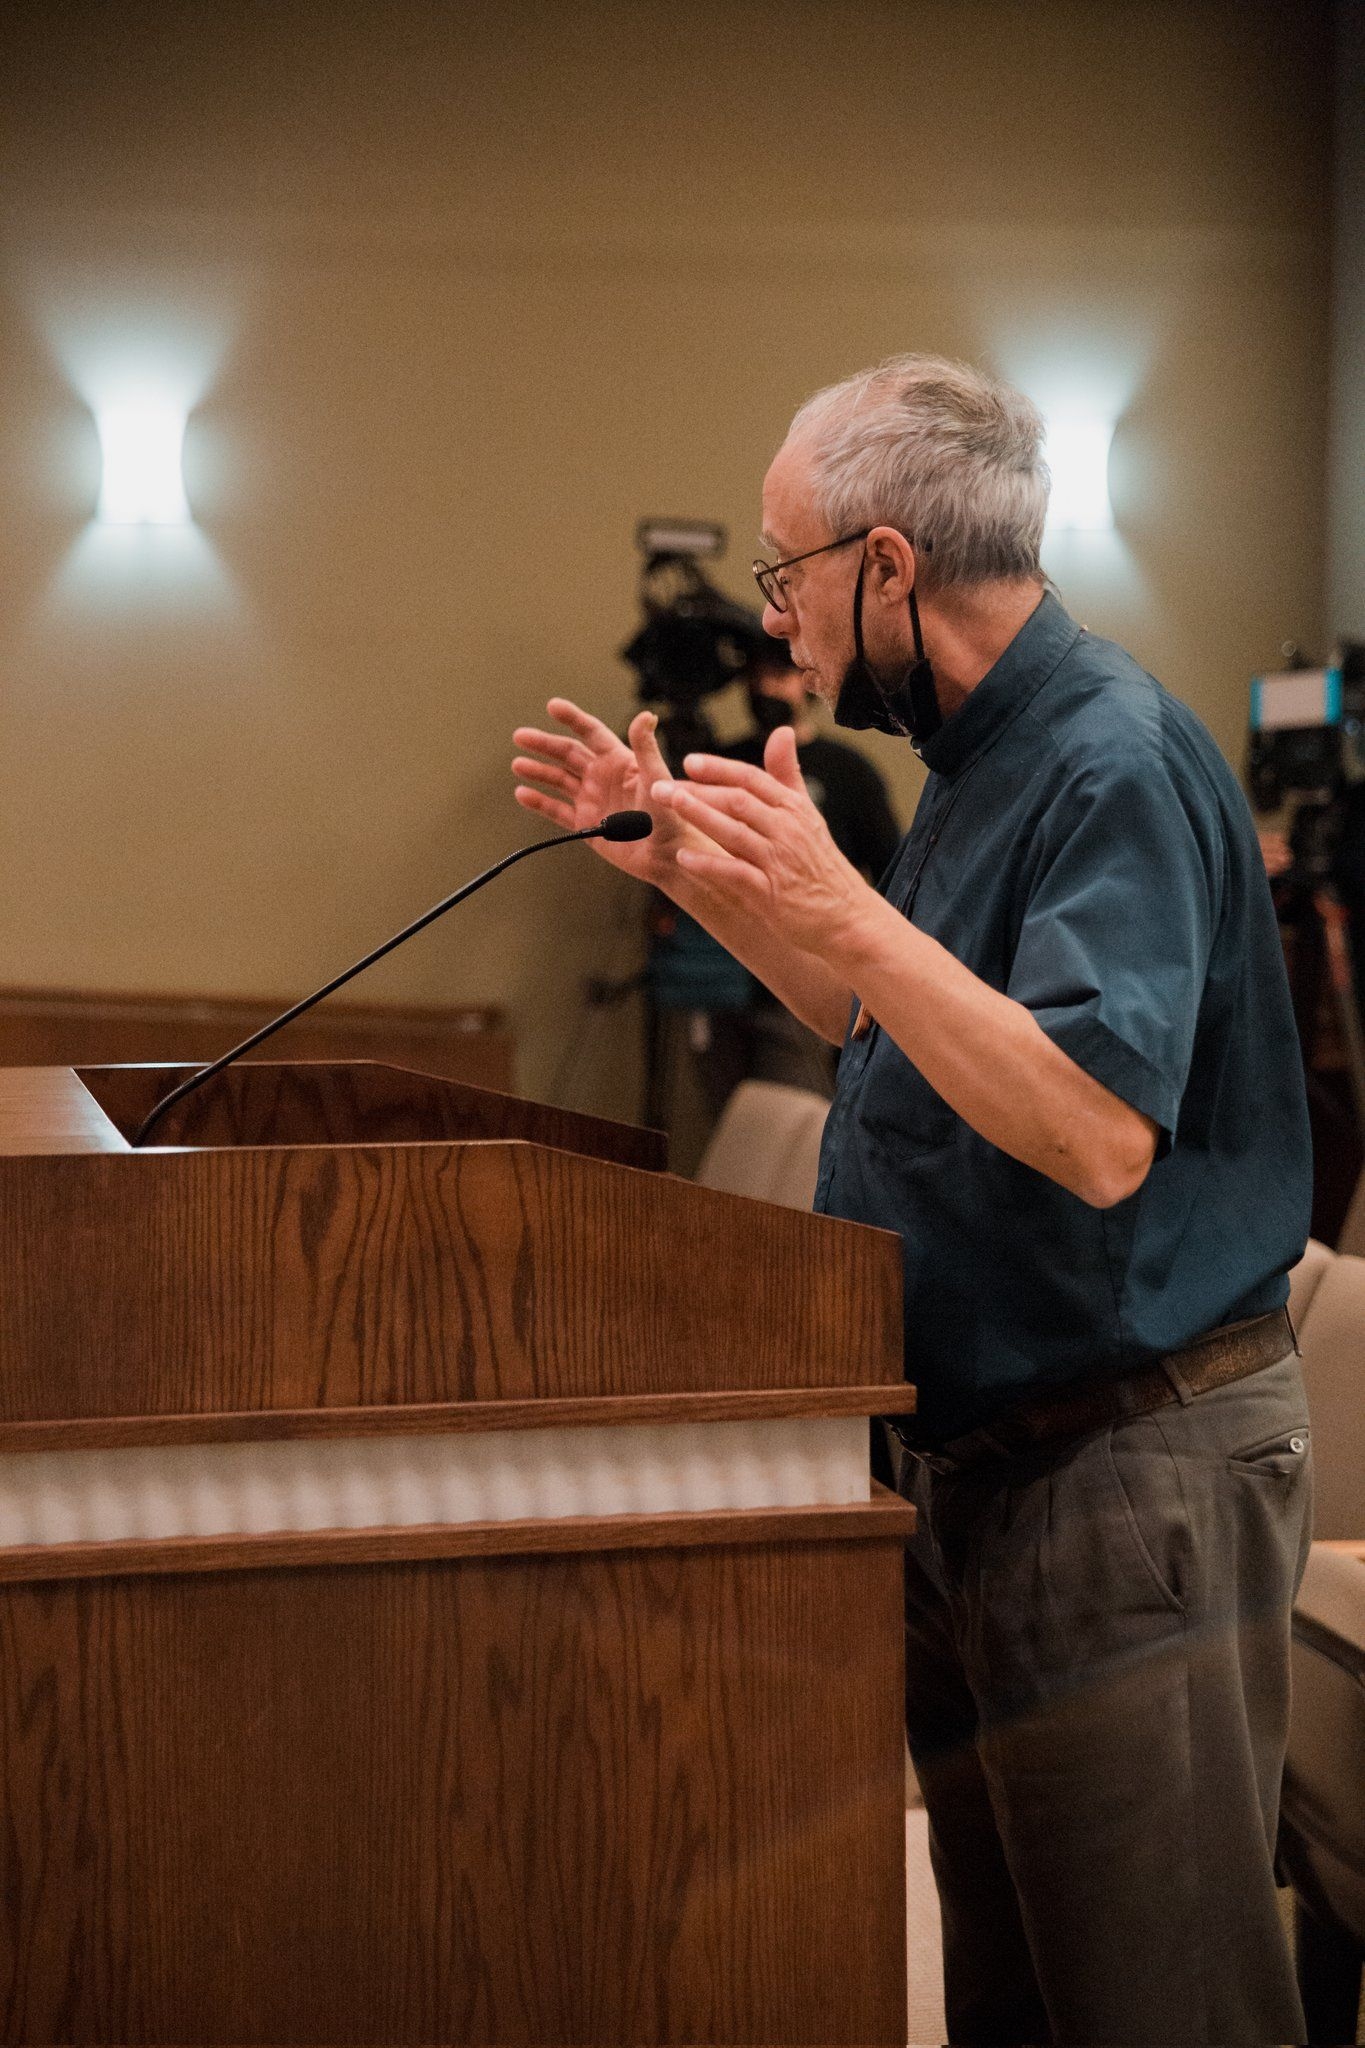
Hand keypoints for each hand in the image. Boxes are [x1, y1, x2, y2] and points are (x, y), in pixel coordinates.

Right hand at [512, 698, 705, 883]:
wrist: (666, 855)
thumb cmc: (670, 816)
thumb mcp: (656, 779)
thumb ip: (646, 748)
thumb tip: (647, 715)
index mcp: (619, 761)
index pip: (591, 734)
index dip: (573, 719)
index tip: (553, 706)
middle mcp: (602, 777)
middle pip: (568, 754)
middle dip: (544, 744)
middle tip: (520, 736)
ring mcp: (592, 800)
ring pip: (558, 780)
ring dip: (538, 771)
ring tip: (517, 764)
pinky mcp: (585, 825)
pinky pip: (557, 810)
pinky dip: (539, 802)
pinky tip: (522, 794)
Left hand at [652, 724, 873, 957]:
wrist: (846, 916)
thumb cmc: (819, 865)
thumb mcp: (808, 815)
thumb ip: (787, 774)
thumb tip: (781, 731)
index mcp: (794, 808)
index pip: (752, 779)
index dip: (719, 769)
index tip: (689, 762)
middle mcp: (787, 829)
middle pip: (737, 801)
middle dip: (696, 791)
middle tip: (660, 785)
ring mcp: (779, 861)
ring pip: (733, 831)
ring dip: (698, 816)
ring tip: (667, 806)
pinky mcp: (771, 893)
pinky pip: (734, 872)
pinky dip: (708, 863)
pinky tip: (683, 856)